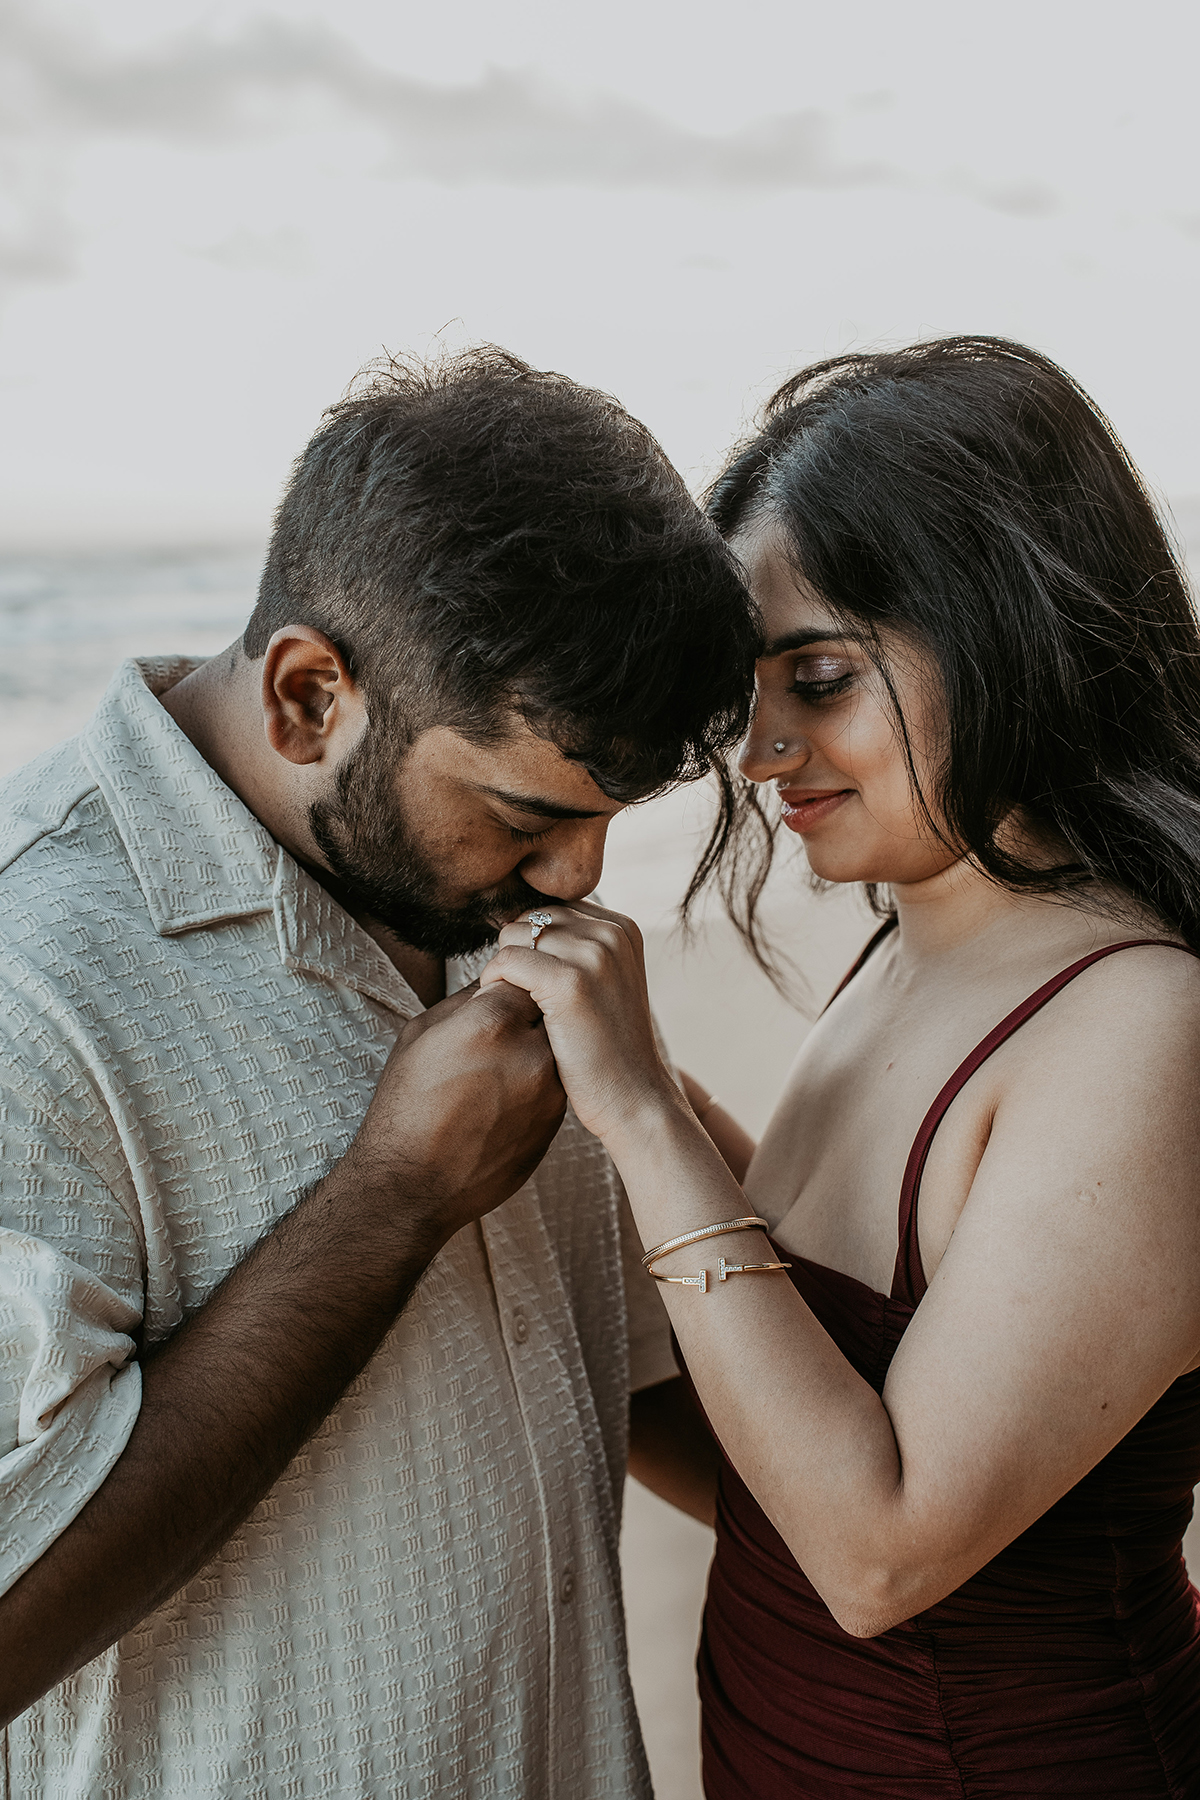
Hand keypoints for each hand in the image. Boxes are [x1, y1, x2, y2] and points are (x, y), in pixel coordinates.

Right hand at [340, 980, 566, 1241]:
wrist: (412, 1185)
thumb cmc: (405, 1106)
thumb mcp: (420, 1035)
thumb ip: (466, 999)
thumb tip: (496, 979)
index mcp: (491, 1022)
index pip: (523, 975)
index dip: (505, 985)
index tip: (491, 997)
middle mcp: (530, 1052)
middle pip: (547, 1010)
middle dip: (526, 1016)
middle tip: (494, 1037)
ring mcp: (549, 1090)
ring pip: (555, 1048)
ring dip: (533, 1050)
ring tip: (495, 1072)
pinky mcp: (556, 1122)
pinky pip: (555, 1085)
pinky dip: (535, 1085)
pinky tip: (501, 1101)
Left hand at [479, 901, 679, 1143]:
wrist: (634, 1098)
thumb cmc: (607, 1048)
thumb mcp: (605, 983)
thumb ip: (576, 948)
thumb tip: (513, 921)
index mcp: (622, 927)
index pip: (550, 909)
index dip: (532, 945)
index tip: (537, 984)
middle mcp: (612, 933)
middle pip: (530, 918)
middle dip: (516, 954)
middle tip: (523, 998)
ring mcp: (594, 955)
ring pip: (513, 936)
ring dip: (504, 970)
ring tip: (518, 1005)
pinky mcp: (570, 982)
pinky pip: (507, 961)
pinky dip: (495, 984)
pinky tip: (508, 1009)